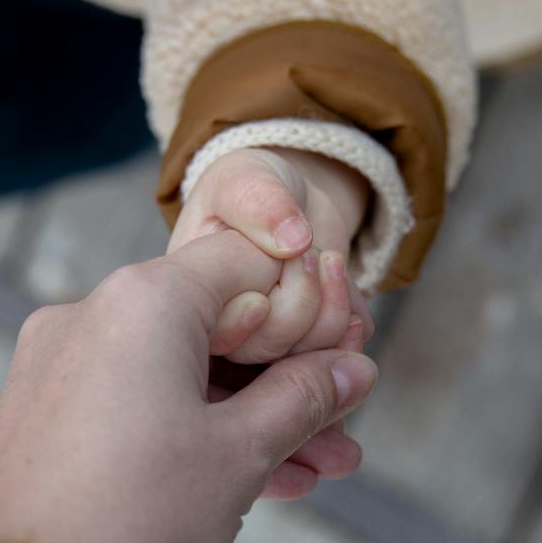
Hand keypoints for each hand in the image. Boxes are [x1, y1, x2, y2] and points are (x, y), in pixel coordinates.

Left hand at [0, 231, 379, 542]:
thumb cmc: (131, 520)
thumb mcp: (239, 456)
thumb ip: (302, 400)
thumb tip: (352, 369)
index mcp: (143, 300)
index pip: (248, 262)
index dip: (308, 308)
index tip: (346, 360)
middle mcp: (92, 314)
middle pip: (215, 321)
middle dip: (286, 379)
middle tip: (343, 432)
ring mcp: (60, 364)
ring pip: (179, 370)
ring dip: (249, 415)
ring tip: (315, 473)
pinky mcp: (43, 413)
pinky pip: (137, 402)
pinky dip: (193, 430)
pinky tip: (253, 482)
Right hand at [171, 148, 372, 362]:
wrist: (292, 202)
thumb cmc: (253, 188)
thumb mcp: (245, 179)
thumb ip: (261, 203)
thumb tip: (293, 241)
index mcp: (189, 298)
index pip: (218, 333)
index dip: (255, 311)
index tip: (290, 256)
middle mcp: (224, 332)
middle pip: (266, 350)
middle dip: (304, 301)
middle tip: (315, 252)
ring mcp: (267, 346)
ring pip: (306, 363)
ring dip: (334, 310)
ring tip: (333, 261)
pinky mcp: (308, 348)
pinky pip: (339, 359)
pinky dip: (352, 321)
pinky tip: (344, 284)